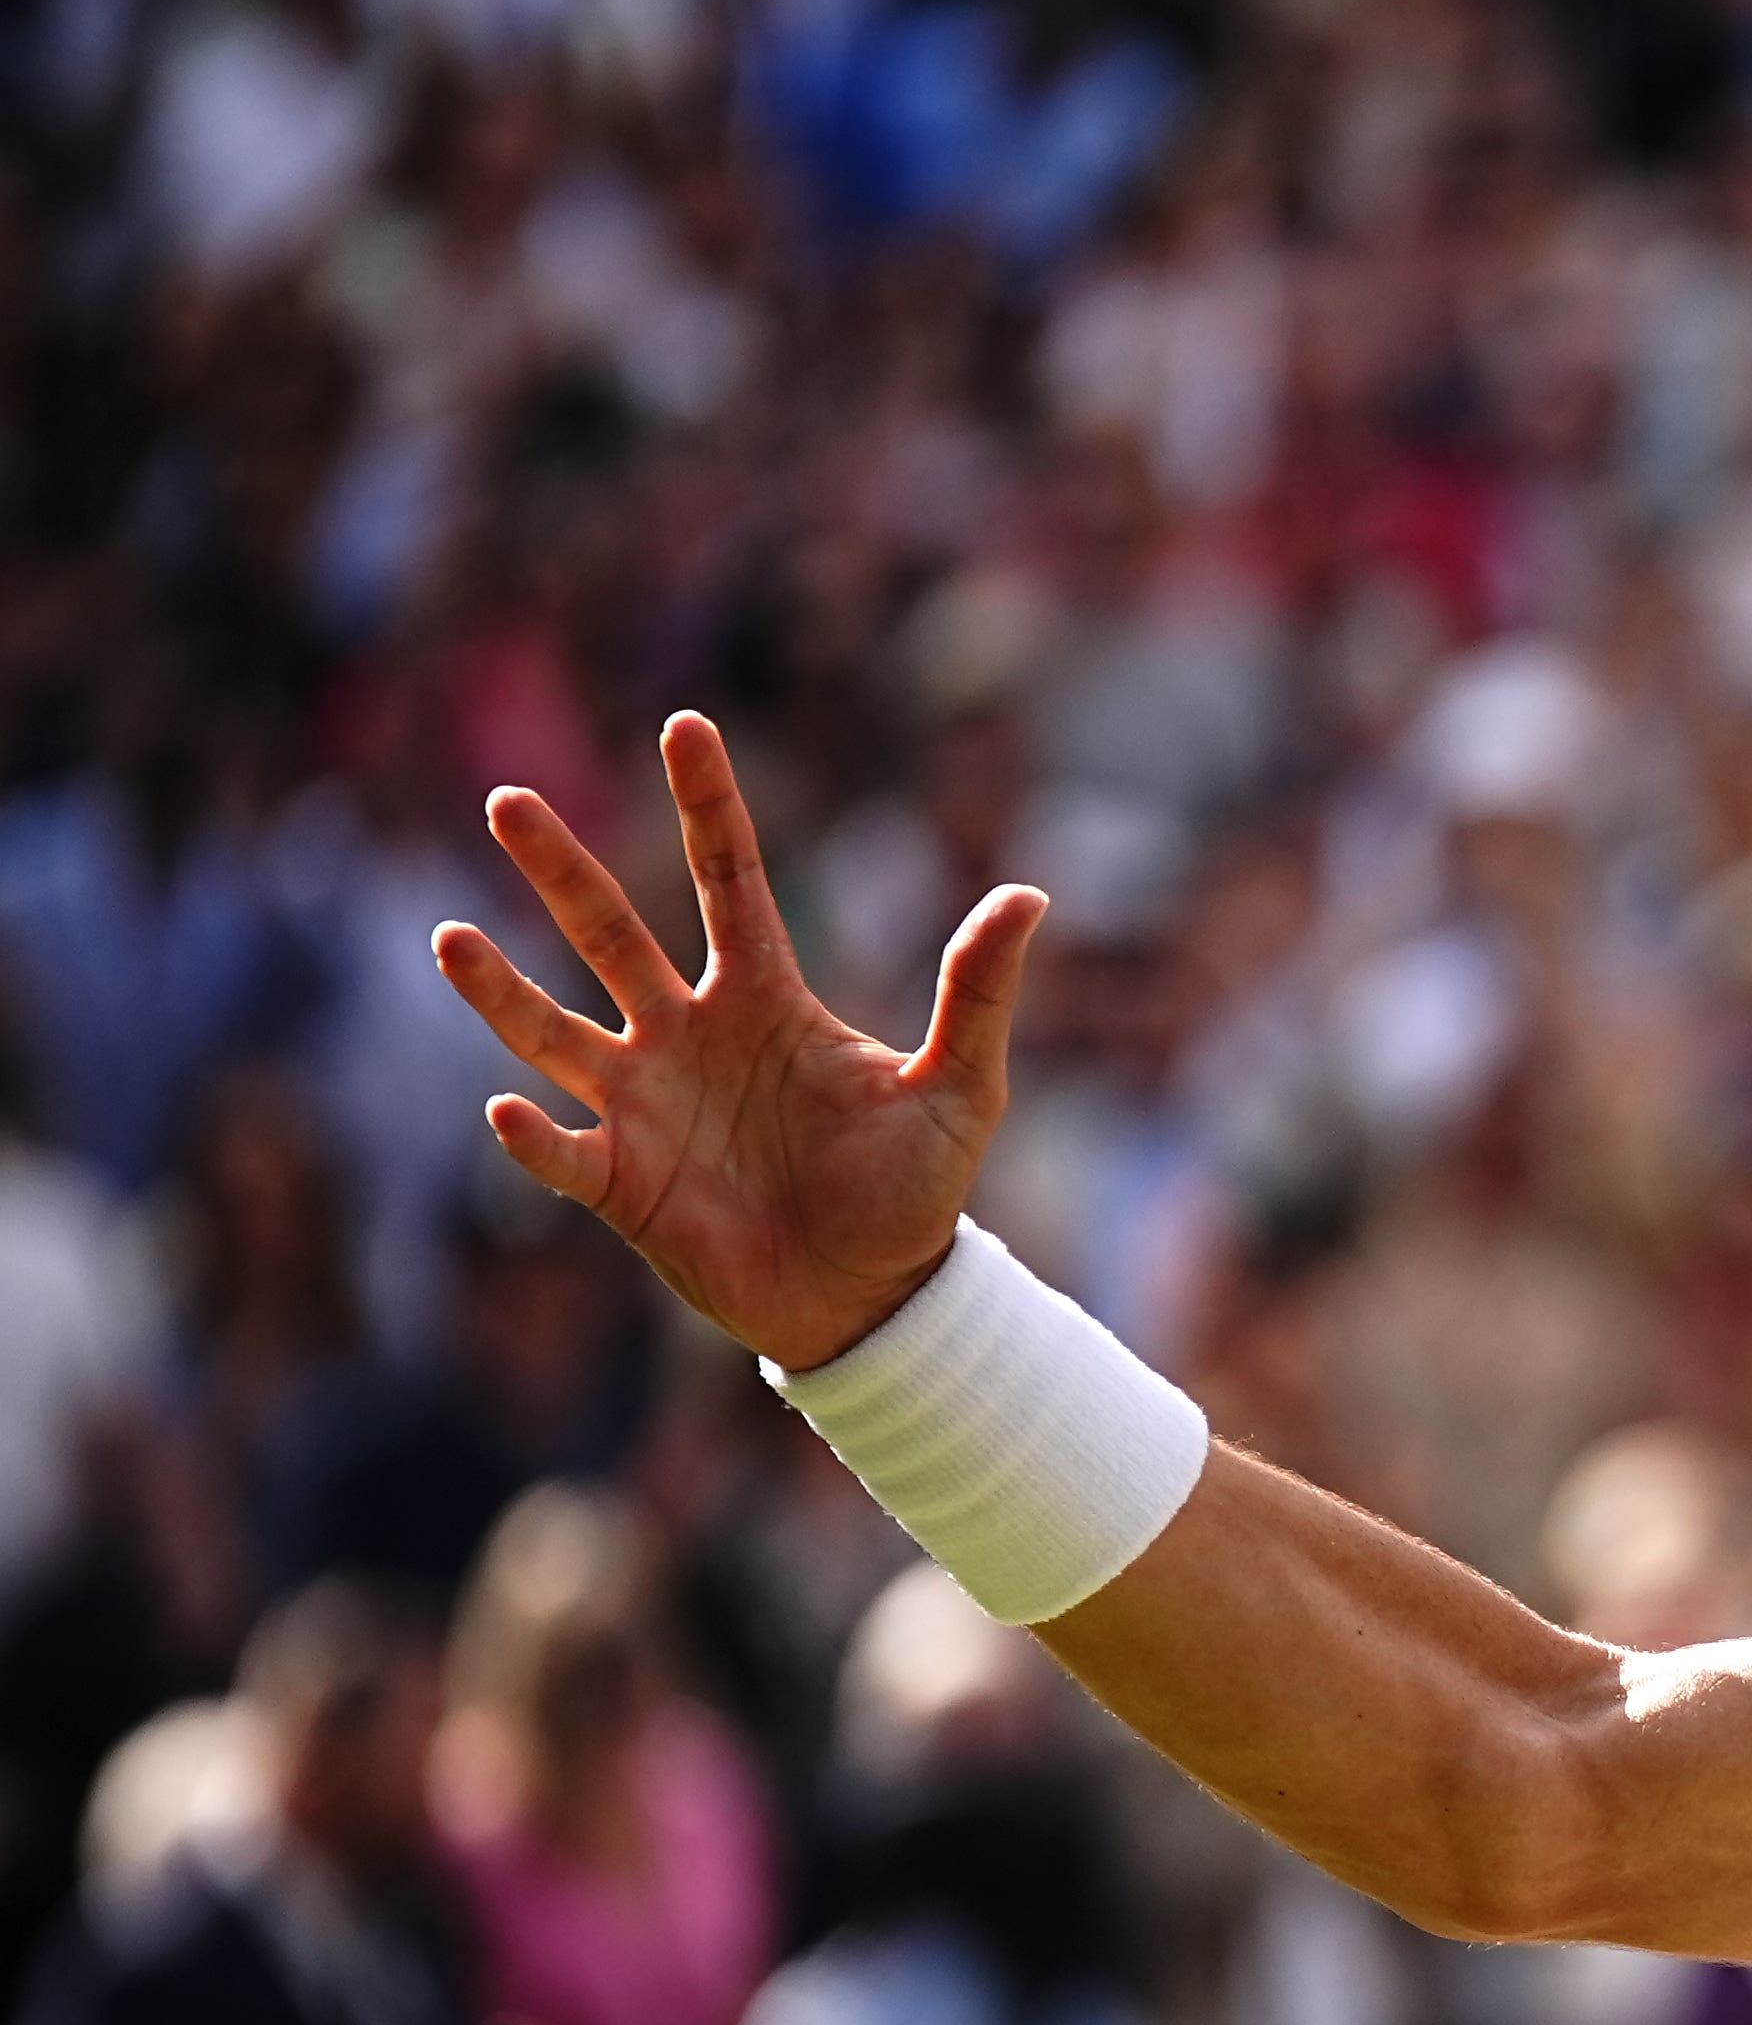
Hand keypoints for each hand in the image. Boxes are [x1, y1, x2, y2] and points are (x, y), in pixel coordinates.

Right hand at [433, 715, 1045, 1371]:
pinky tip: (508, 1111)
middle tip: (507, 800)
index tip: (685, 724)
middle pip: (611, 935)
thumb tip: (1031, 895)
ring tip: (449, 936)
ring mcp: (645, 1105)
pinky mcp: (621, 1184)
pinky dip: (533, 1137)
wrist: (873, 1300)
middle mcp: (687, 1036)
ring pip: (555, 1033)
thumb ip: (977, 994)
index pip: (730, 881)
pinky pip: (562, 1152)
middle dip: (561, 870)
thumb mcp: (959, 1088)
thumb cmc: (914, 1191)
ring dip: (501, 991)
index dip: (708, 806)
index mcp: (764, 999)